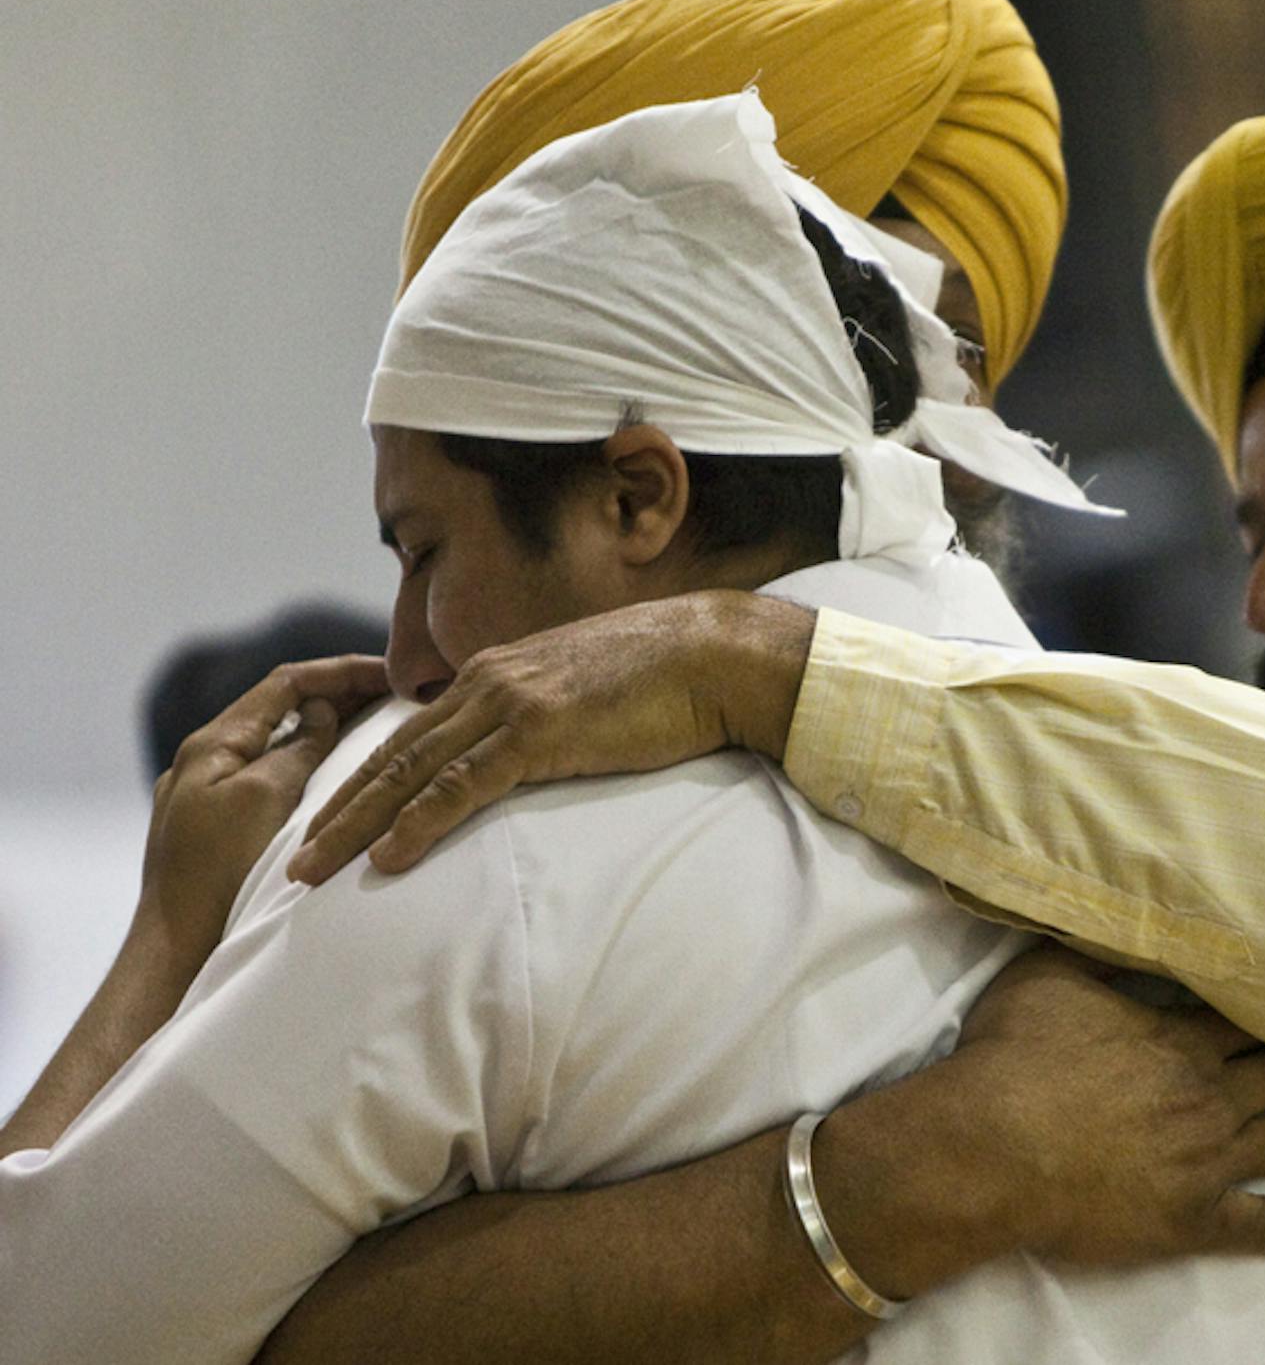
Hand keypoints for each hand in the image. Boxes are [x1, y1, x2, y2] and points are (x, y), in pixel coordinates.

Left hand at [141, 655, 386, 961]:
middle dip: (340, 698)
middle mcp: (208, 763)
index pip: (286, 684)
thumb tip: (321, 712)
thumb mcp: (264, 798)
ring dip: (329, 735)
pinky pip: (276, 782)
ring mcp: (213, 798)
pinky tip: (343, 784)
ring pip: (281, 748)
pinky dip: (313, 770)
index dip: (341, 672)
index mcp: (213, 745)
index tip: (392, 673)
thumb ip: (296, 749)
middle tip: (397, 698)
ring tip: (381, 732)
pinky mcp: (223, 831)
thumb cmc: (218, 875)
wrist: (176, 952)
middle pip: (283, 712)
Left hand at [289, 591, 816, 884]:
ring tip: (311, 871)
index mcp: (494, 674)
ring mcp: (510, 704)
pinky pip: (463, 784)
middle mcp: (487, 683)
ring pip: (409, 773)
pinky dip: (418, 822)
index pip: (408, 737)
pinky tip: (387, 856)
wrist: (713, 653)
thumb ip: (543, 717)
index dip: (360, 783)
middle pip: (390, 757)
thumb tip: (529, 755)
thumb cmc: (665, 678)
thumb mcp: (585, 692)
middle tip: (290, 863)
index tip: (326, 825)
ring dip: (354, 825)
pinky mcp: (540, 731)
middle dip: (333, 811)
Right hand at [884, 946, 1264, 1268]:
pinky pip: (1262, 1225)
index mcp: (1179, 1037)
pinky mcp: (1194, 1218)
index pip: (1249, 1022)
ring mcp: (1210, 1159)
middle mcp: (1210, 1094)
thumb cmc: (1014, 1058)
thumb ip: (1096, 953)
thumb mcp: (1048, 976)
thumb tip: (1122, 919)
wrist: (993, 1146)